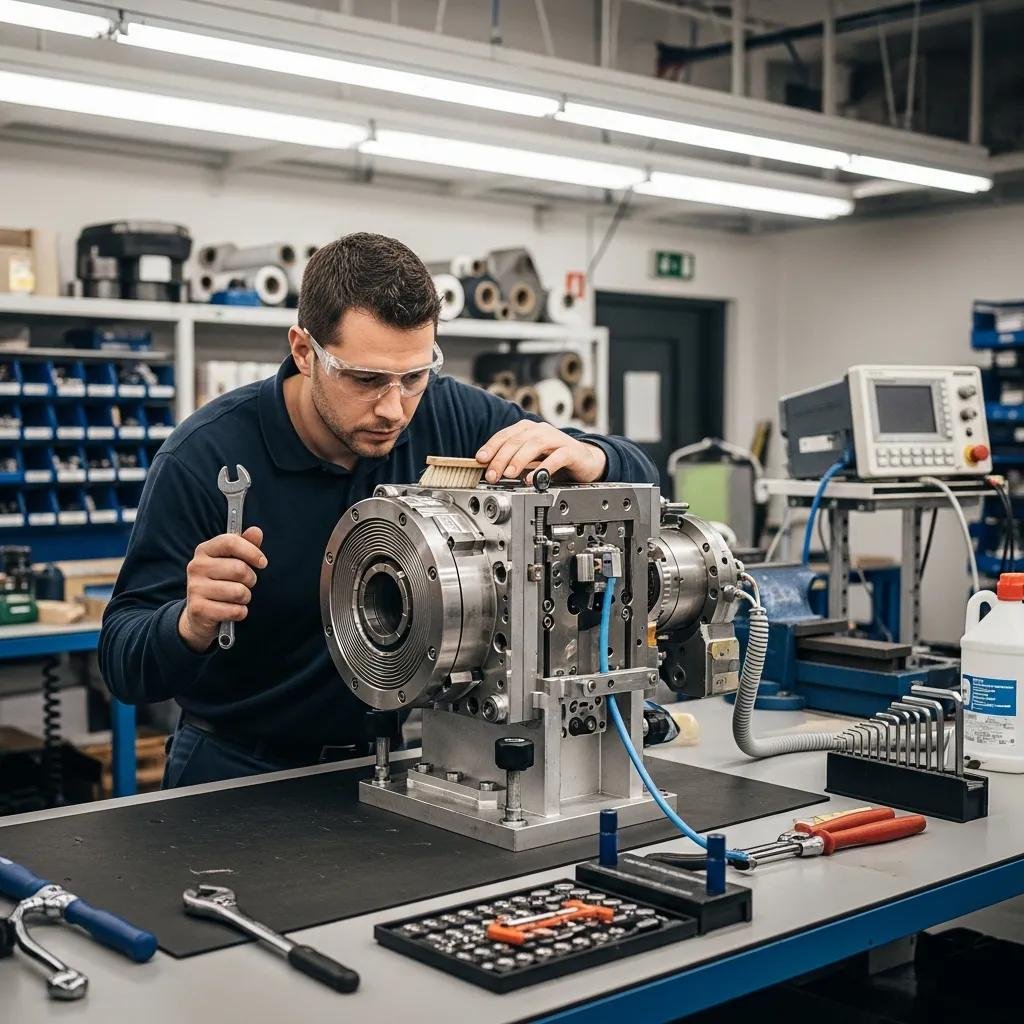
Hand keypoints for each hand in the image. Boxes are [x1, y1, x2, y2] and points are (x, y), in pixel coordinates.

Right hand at [178, 526, 266, 652]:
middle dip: (251, 579)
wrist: (200, 614)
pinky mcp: (198, 609)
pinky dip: (240, 612)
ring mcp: (195, 587)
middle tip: (246, 584)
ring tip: (237, 598)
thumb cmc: (221, 582)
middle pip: (239, 569)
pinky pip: (234, 610)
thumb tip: (256, 531)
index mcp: (204, 550)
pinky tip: (232, 610)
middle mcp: (196, 566)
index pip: (230, 542)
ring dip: (245, 597)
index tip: (262, 562)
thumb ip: (245, 545)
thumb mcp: (232, 561)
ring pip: (238, 592)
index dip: (252, 551)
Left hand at [476, 422, 606, 483]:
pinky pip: (556, 457)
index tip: (480, 460)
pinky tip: (533, 479)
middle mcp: (541, 430)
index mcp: (527, 429)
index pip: (504, 435)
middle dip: (501, 458)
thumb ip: (512, 460)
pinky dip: (543, 468)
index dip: (491, 447)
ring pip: (534, 445)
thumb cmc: (554, 458)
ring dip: (518, 460)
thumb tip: (489, 469)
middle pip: (516, 440)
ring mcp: (556, 439)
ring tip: (509, 474)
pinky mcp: (571, 451)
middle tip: (492, 475)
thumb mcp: (529, 458)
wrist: (585, 460)